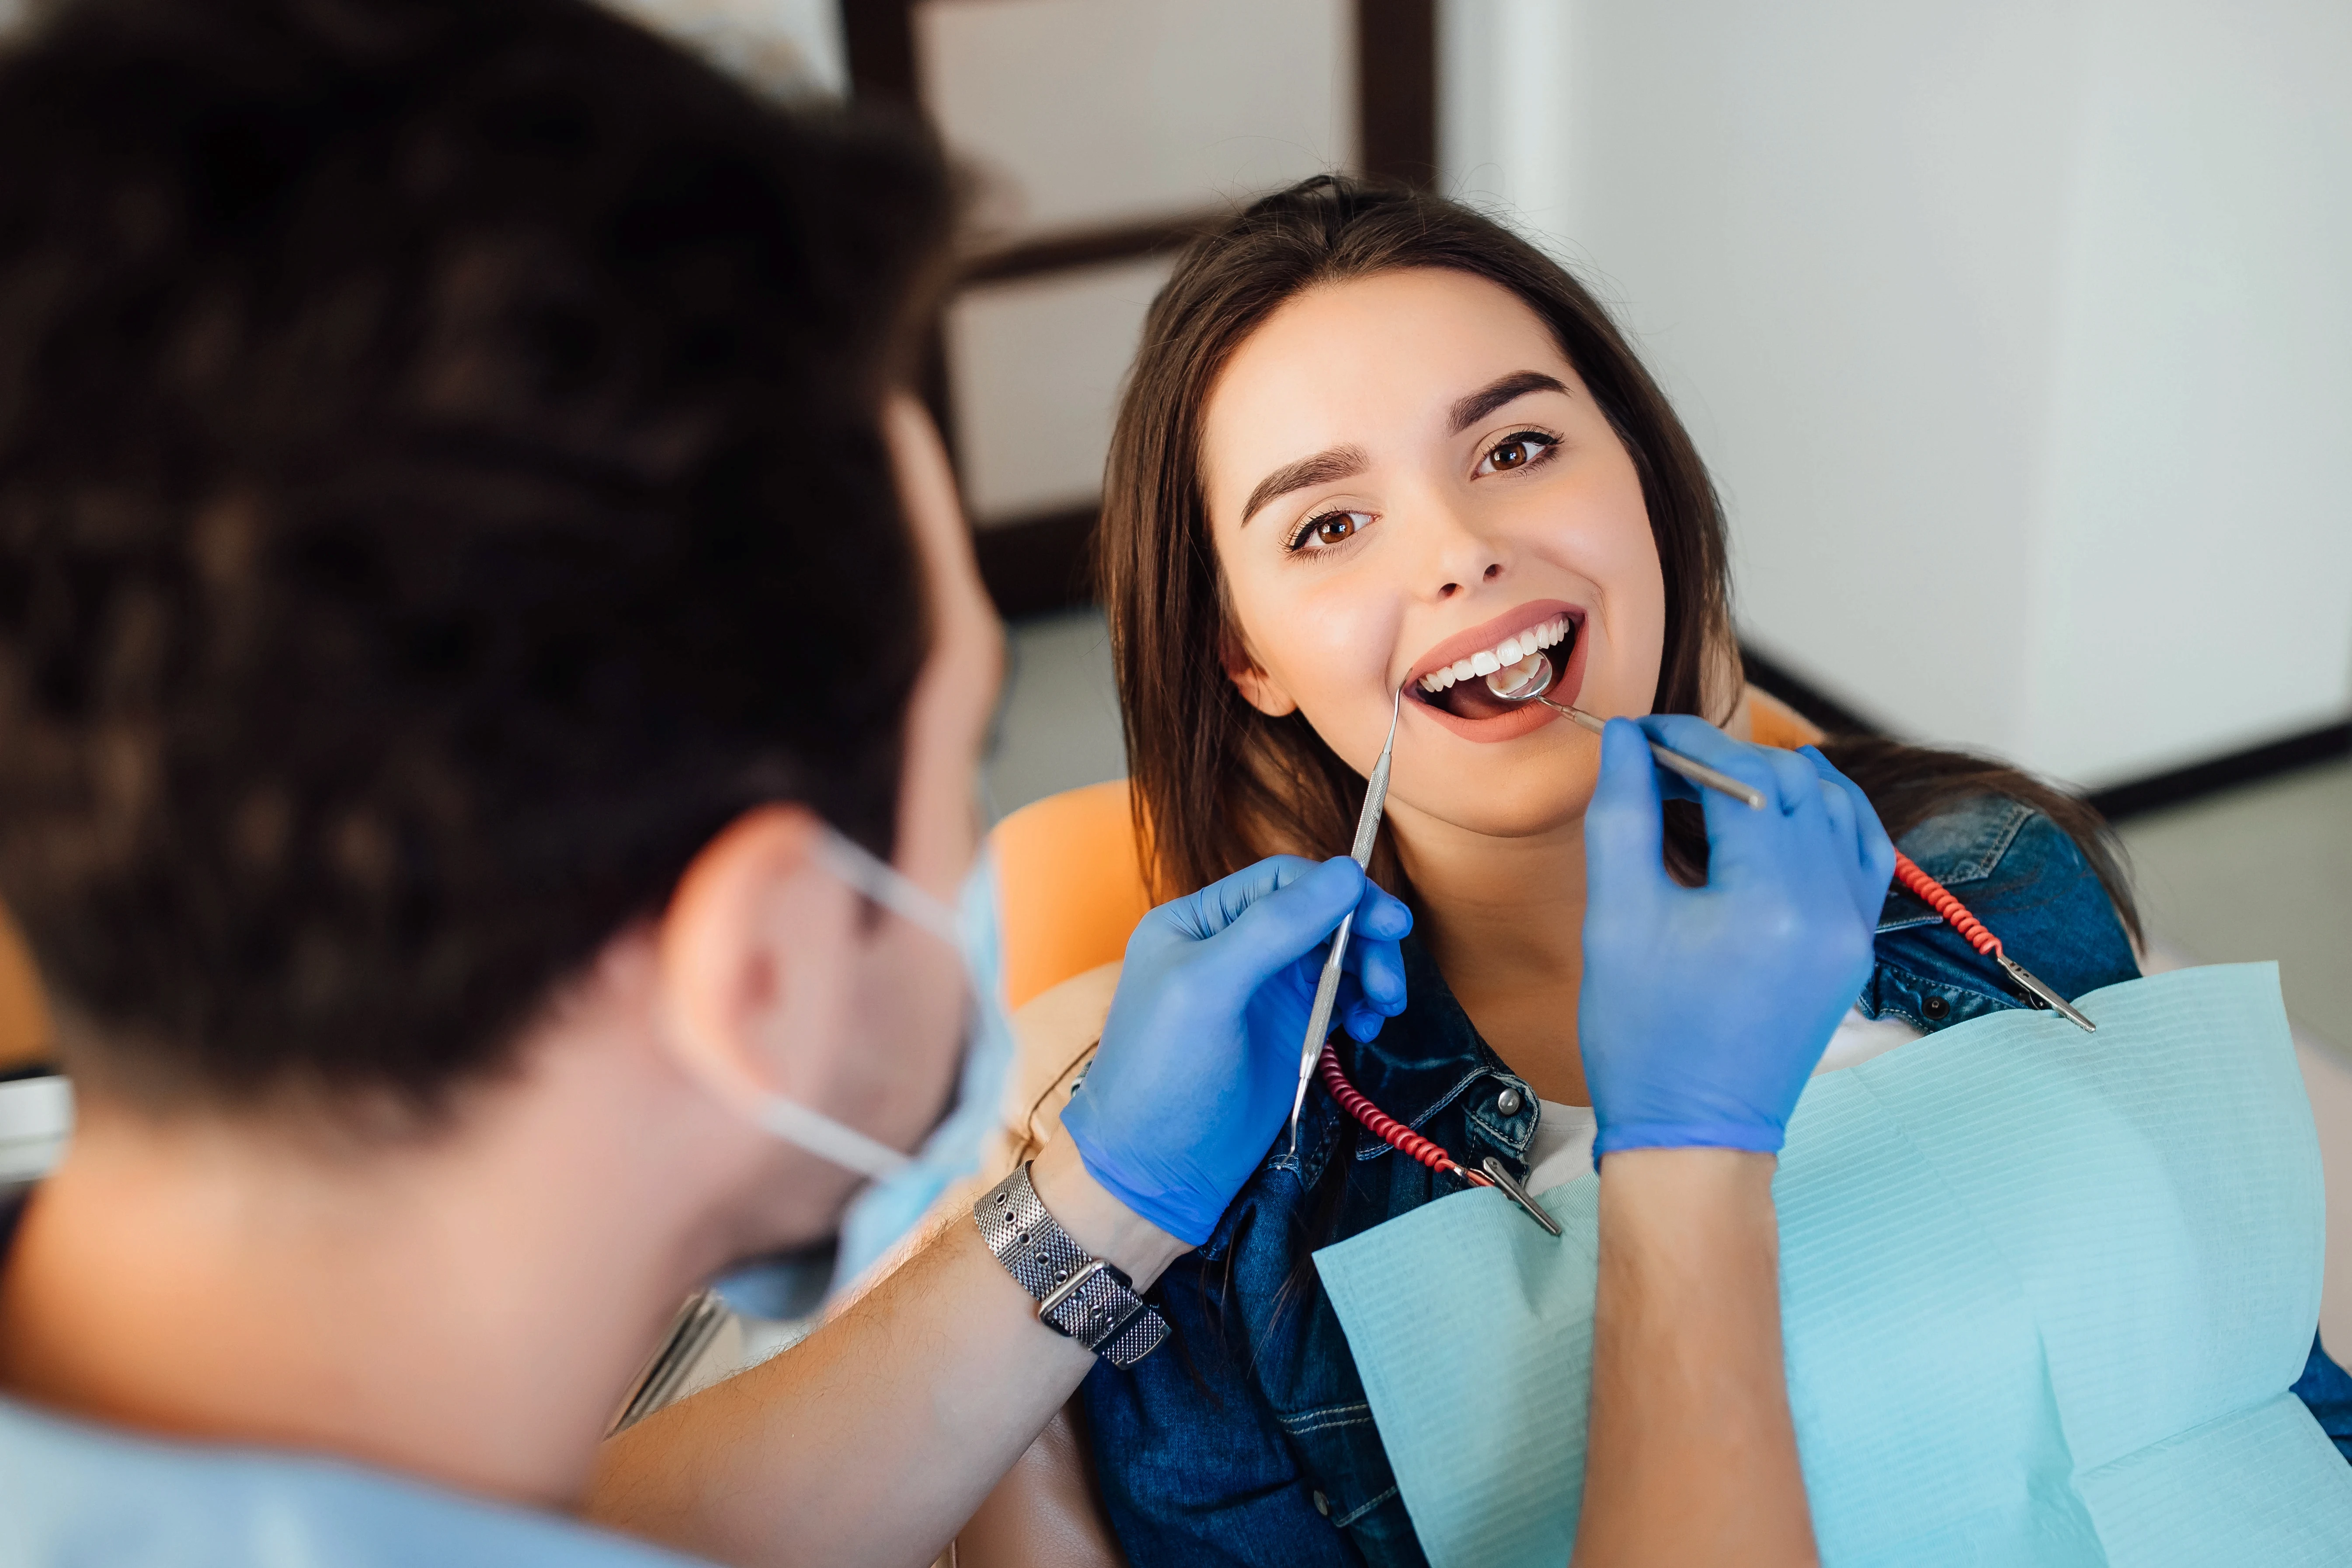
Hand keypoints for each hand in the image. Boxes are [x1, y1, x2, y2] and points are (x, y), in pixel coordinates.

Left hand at [1063, 856, 1411, 1244]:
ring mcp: (1263, 991)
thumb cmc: (1163, 1076)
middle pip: (1320, 914)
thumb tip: (1346, 873)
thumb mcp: (1209, 987)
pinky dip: (1363, 1005)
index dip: (1339, 892)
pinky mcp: (1288, 1031)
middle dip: (1364, 937)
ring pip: (1337, 955)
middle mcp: (1232, 946)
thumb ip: (1274, 926)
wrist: (1156, 1171)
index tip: (1387, 921)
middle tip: (1391, 979)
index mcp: (1199, 921)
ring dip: (1371, 972)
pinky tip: (1366, 1027)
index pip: (1282, 880)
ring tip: (1384, 1007)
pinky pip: (1341, 998)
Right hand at [1580, 716, 1893, 1156]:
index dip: (1685, 742)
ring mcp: (1854, 927)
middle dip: (1724, 757)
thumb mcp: (1615, 918)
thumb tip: (1628, 742)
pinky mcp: (1856, 945)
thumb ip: (1624, 814)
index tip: (1639, 737)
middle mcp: (1831, 906)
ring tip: (1711, 788)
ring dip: (1774, 780)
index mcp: (1771, 900)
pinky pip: (1860, 850)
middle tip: (1662, 763)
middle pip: (1791, 781)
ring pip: (1834, 806)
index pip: (1740, 776)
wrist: (1695, 1133)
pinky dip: (1824, 816)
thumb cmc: (1645, 1038)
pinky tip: (1782, 810)